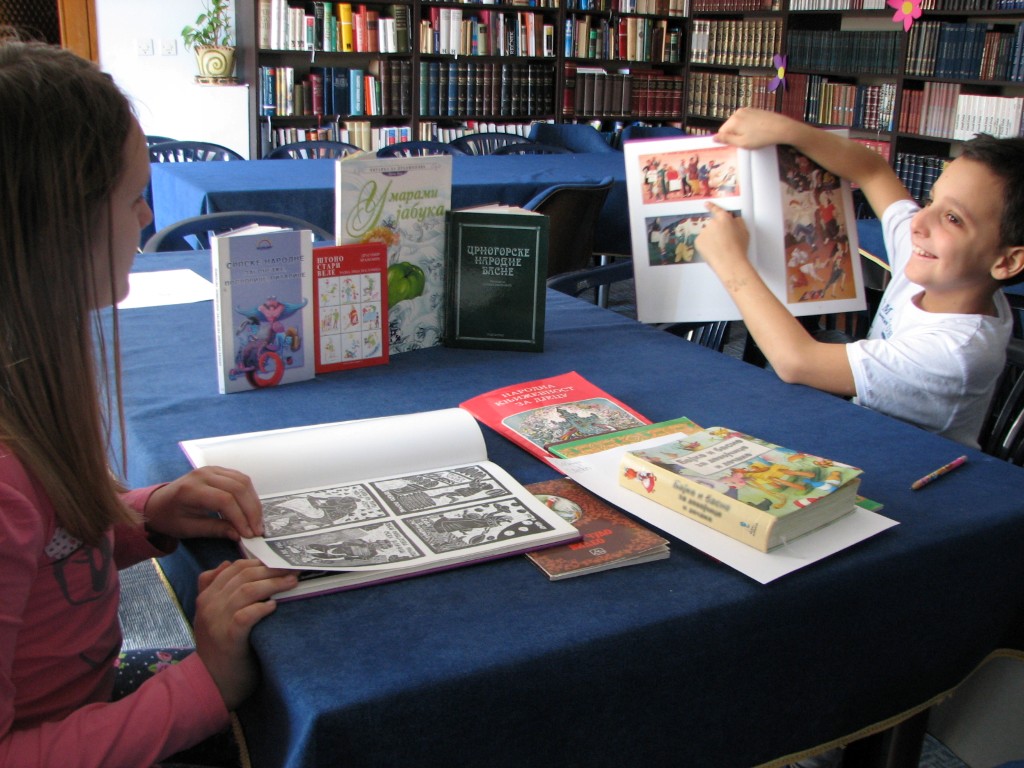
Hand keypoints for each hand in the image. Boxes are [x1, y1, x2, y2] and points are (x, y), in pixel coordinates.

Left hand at [144, 466, 263, 540]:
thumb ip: (215, 530)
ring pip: (243, 481)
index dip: (240, 518)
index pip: (225, 500)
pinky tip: (251, 508)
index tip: (249, 534)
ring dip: (253, 502)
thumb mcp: (189, 529)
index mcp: (191, 489)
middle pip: (238, 488)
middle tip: (257, 530)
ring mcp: (211, 469)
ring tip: (257, 521)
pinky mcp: (217, 470)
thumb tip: (239, 534)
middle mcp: (203, 474)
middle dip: (251, 511)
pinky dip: (249, 494)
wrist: (157, 503)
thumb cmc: (170, 518)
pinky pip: (240, 478)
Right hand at [193, 559, 297, 710]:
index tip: (280, 562)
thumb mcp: (212, 614)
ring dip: (272, 584)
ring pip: (246, 591)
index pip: (234, 568)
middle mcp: (210, 605)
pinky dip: (261, 608)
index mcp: (206, 596)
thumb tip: (227, 563)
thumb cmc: (219, 646)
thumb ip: (215, 588)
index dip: (259, 562)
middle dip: (271, 570)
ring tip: (292, 582)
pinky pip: (246, 615)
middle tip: (292, 569)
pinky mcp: (228, 638)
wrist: (211, 682)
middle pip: (243, 576)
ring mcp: (217, 621)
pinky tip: (274, 606)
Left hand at [696, 203, 750, 277]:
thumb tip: (734, 219)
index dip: (711, 206)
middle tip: (723, 242)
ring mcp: (704, 231)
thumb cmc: (738, 249)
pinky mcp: (698, 241)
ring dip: (711, 239)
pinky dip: (706, 246)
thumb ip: (738, 222)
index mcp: (725, 218)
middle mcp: (713, 222)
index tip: (707, 204)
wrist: (729, 262)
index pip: (717, 209)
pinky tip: (714, 251)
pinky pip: (702, 242)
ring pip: (707, 234)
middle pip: (712, 225)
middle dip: (716, 232)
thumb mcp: (744, 231)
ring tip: (720, 249)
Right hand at [713, 107, 799, 149]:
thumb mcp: (742, 143)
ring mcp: (747, 110)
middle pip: (729, 126)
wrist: (781, 128)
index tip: (734, 146)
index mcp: (733, 121)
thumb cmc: (762, 137)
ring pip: (737, 123)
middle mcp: (738, 113)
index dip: (726, 140)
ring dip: (741, 130)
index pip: (721, 132)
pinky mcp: (754, 110)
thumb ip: (727, 140)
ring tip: (753, 137)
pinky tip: (756, 131)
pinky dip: (748, 125)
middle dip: (734, 134)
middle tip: (745, 142)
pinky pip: (745, 119)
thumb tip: (714, 138)